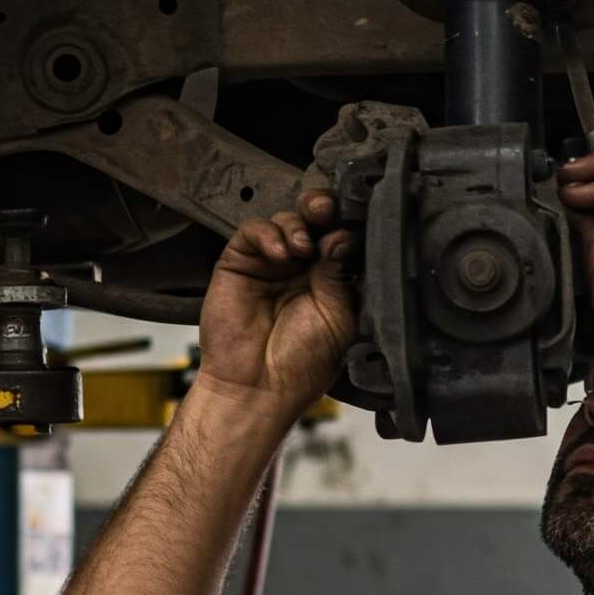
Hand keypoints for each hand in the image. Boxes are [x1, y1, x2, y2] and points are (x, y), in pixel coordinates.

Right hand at [195, 189, 356, 413]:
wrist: (258, 387)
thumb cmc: (301, 363)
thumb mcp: (338, 317)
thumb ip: (339, 274)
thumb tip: (342, 235)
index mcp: (331, 281)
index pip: (340, 238)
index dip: (345, 225)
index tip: (354, 223)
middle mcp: (302, 269)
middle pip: (313, 220)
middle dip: (321, 207)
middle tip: (325, 210)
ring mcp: (270, 265)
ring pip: (285, 220)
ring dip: (297, 226)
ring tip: (302, 249)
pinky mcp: (239, 263)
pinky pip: (253, 231)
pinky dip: (268, 233)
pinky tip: (280, 253)